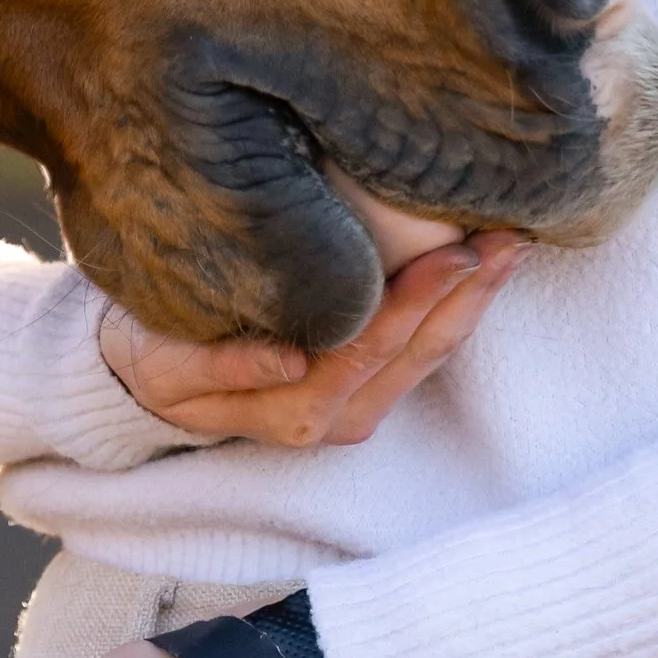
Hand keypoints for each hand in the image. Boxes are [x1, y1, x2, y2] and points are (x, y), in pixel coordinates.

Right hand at [100, 233, 524, 449]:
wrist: (148, 379)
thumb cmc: (158, 354)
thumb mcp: (169, 364)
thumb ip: (225, 367)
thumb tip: (290, 361)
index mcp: (294, 409)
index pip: (368, 348)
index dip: (417, 302)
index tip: (458, 253)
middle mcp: (336, 418)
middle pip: (413, 354)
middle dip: (465, 298)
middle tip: (506, 239)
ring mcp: (356, 410)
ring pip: (427, 358)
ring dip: (472, 305)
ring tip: (509, 251)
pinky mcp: (364, 395)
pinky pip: (420, 356)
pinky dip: (454, 314)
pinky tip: (479, 277)